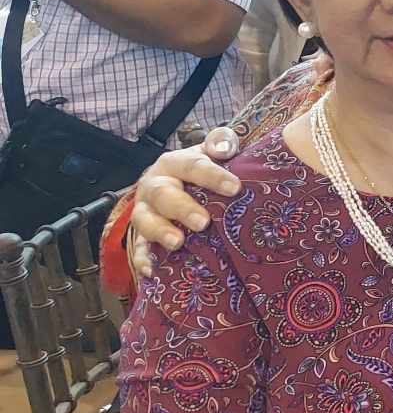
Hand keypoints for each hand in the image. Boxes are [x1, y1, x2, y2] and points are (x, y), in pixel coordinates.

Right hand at [128, 127, 242, 279]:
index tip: (235, 188)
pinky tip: (151, 270)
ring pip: (144, 220)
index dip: (213, 176)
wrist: (175, 183)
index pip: (192, 166)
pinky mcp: (141, 234)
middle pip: (163, 195)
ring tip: (178, 243)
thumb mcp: (211, 151)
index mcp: (174, 163)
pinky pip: (137, 248)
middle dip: (182, 208)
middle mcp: (155, 186)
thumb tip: (224, 147)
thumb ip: (221, 142)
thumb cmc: (201, 169)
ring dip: (160, 231)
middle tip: (203, 222)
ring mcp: (145, 211)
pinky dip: (143, 259)